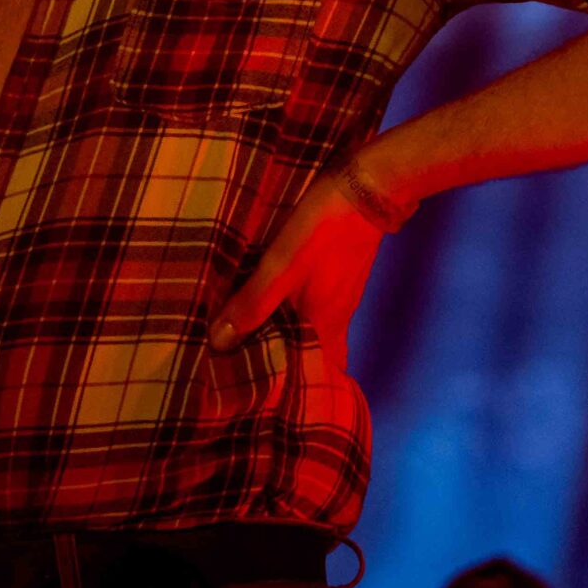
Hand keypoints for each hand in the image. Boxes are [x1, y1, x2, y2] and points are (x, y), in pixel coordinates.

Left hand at [207, 168, 386, 373]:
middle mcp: (337, 318)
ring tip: (248, 345)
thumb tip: (219, 344)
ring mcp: (340, 297)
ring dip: (286, 342)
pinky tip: (271, 306)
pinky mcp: (337, 276)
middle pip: (313, 357)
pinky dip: (293, 318)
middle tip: (246, 376)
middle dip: (286, 370)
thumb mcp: (282, 265)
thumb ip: (253, 303)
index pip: (317, 377)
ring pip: (312, 333)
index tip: (261, 402)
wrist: (369, 185)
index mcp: (325, 325)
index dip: (295, 393)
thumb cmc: (325, 228)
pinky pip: (314, 310)